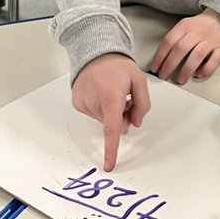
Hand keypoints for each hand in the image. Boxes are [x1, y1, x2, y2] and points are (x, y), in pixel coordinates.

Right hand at [71, 54, 150, 171]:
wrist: (95, 53)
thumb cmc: (118, 67)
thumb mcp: (139, 81)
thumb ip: (142, 105)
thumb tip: (135, 124)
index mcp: (111, 97)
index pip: (112, 129)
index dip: (111, 149)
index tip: (109, 165)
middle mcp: (94, 102)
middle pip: (113, 124)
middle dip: (121, 116)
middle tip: (124, 98)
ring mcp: (83, 103)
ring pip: (103, 119)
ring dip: (110, 111)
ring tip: (110, 91)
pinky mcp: (77, 103)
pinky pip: (93, 114)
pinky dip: (100, 107)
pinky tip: (100, 92)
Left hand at [150, 8, 219, 83]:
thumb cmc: (200, 26)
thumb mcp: (184, 26)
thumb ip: (174, 40)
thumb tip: (161, 60)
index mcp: (185, 26)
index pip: (168, 42)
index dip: (159, 57)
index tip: (154, 68)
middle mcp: (197, 32)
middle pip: (180, 49)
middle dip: (169, 65)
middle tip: (164, 76)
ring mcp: (211, 40)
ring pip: (196, 56)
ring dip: (186, 70)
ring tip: (180, 79)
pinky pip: (214, 61)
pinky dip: (205, 70)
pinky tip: (198, 75)